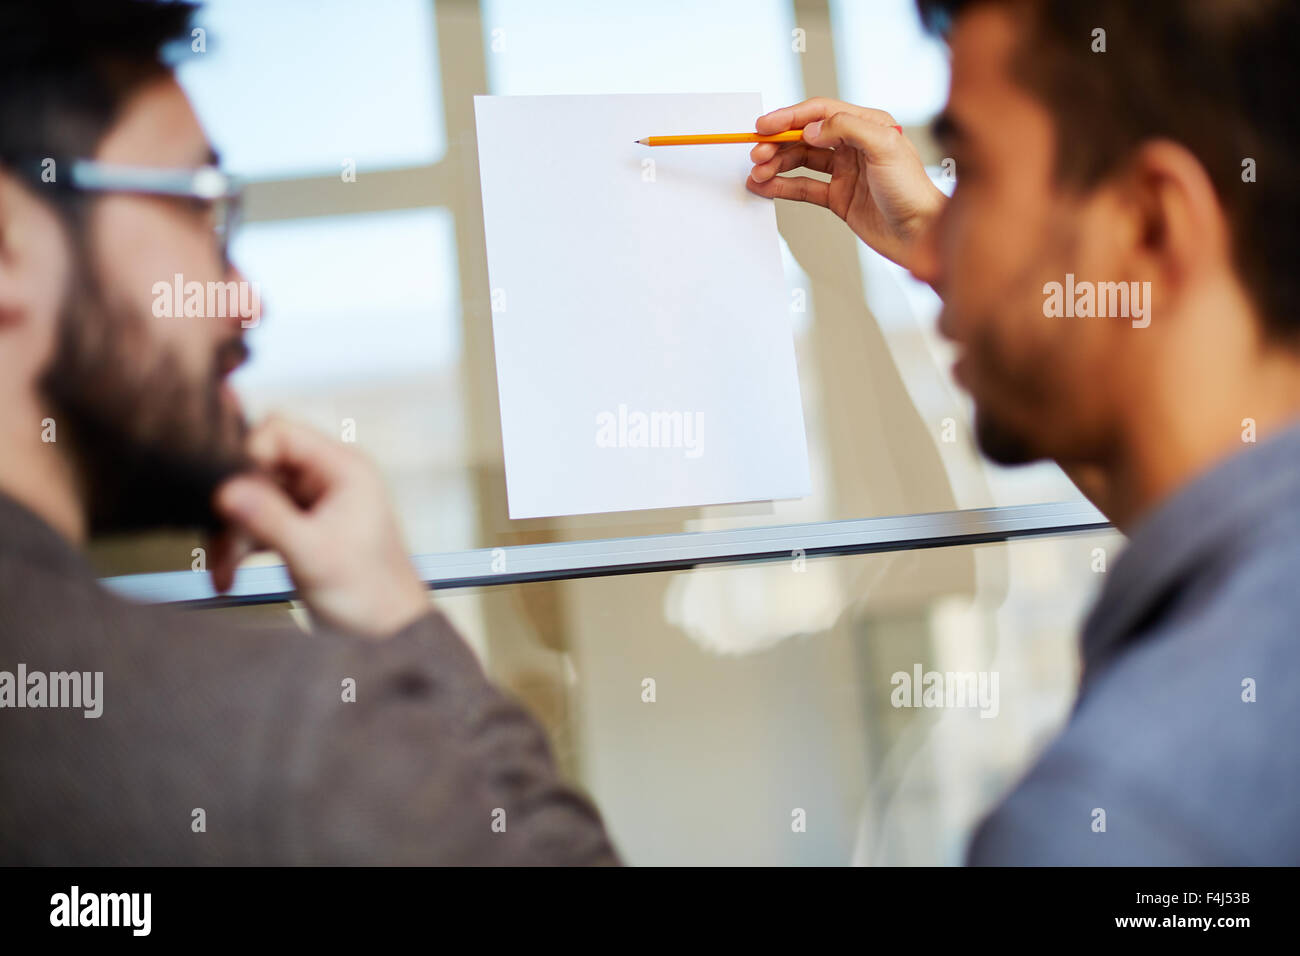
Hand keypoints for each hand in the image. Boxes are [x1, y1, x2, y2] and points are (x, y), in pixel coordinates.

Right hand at [210, 416, 430, 637]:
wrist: (386, 636)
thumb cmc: (367, 595)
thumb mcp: (313, 555)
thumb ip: (269, 519)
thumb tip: (224, 489)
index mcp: (343, 468)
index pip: (281, 431)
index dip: (247, 455)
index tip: (226, 493)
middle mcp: (328, 477)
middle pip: (259, 466)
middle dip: (234, 506)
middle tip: (220, 542)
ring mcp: (313, 501)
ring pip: (252, 497)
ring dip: (232, 533)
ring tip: (223, 574)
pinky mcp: (300, 526)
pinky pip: (256, 521)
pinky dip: (240, 546)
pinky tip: (228, 577)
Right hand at [746, 98, 945, 270]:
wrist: (920, 235)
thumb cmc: (912, 190)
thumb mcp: (885, 147)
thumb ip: (847, 128)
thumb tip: (811, 129)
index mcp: (868, 125)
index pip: (820, 113)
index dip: (790, 117)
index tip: (765, 126)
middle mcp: (854, 145)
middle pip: (805, 137)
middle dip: (777, 144)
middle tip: (756, 153)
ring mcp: (844, 172)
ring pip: (800, 162)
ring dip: (776, 165)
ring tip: (756, 173)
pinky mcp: (838, 197)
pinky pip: (804, 187)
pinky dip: (782, 186)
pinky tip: (765, 186)